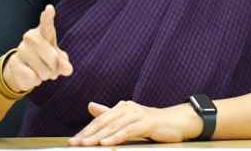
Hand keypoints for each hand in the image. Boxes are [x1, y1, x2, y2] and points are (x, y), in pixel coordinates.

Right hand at [2, 4, 72, 92]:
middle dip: (55, 67)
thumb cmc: (47, 60)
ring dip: (45, 76)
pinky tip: (31, 75)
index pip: (47, 24)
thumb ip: (64, 62)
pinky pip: (32, 77)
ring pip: (42, 70)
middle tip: (52, 68)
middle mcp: (31, 37)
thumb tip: (67, 69)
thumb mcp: (59, 60)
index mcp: (45, 32)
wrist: (25, 70)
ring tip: (41, 71)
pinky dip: (35, 81)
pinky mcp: (14, 62)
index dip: (48, 17)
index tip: (49, 8)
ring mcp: (21, 49)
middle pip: (52, 56)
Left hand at [69, 100, 201, 145]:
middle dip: (88, 133)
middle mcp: (127, 108)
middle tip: (75, 142)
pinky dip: (116, 137)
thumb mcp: (128, 119)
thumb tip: (90, 106)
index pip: (100, 119)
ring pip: (114, 126)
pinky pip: (128, 131)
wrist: (176, 122)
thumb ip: (109, 113)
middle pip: (104, 122)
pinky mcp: (146, 123)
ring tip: (86, 144)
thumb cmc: (150, 123)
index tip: (74, 140)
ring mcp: (137, 114)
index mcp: (121, 107)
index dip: (87, 130)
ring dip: (98, 137)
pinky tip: (106, 143)